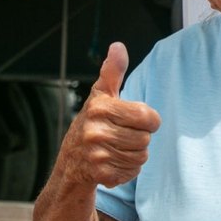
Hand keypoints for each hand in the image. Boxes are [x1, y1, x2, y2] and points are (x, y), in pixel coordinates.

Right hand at [57, 42, 160, 187]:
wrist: (71, 162)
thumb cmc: (94, 123)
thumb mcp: (101, 95)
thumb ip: (112, 72)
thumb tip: (118, 46)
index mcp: (99, 107)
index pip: (147, 117)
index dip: (148, 120)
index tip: (135, 120)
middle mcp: (95, 130)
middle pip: (145, 139)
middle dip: (139, 138)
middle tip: (121, 136)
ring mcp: (96, 154)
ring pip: (141, 157)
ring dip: (134, 155)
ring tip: (116, 148)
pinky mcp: (99, 175)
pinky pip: (132, 172)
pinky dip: (127, 170)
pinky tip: (112, 162)